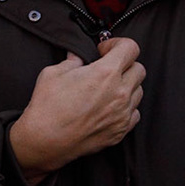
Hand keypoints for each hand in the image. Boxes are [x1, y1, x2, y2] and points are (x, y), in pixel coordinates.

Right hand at [7, 37, 144, 184]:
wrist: (45, 141)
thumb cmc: (48, 108)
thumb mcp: (54, 72)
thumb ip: (71, 60)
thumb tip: (76, 57)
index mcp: (106, 73)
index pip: (131, 48)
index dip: (117, 44)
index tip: (105, 50)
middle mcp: (119, 93)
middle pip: (139, 69)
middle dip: (125, 64)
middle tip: (108, 68)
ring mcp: (122, 114)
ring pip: (138, 91)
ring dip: (127, 86)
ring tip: (107, 89)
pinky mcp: (120, 131)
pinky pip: (134, 114)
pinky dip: (126, 108)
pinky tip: (109, 107)